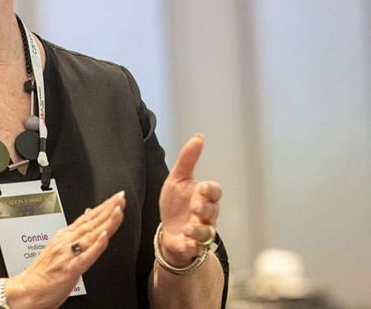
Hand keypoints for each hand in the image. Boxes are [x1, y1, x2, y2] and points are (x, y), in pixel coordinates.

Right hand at [7, 190, 126, 308]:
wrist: (25, 290)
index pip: (87, 217)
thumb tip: (87, 214)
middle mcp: (66, 242)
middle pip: (91, 222)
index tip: (116, 198)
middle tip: (121, 197)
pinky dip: (96, 246)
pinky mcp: (69, 269)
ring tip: (117, 211)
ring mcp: (68, 254)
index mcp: (64, 236)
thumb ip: (75, 232)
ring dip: (106, 222)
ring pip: (91, 235)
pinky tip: (105, 236)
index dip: (103, 206)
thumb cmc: (42, 273)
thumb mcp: (59, 246)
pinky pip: (86, 256)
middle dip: (108, 209)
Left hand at [157, 134, 221, 265]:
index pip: (215, 191)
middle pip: (213, 211)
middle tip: (195, 207)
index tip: (202, 188)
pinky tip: (185, 242)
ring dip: (199, 229)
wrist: (168, 230)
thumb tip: (199, 136)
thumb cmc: (176, 203)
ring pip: (207, 232)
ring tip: (188, 227)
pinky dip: (191, 245)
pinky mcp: (191, 246)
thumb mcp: (178, 179)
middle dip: (205, 208)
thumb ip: (188, 159)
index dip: (211, 190)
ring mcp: (200, 232)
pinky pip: (195, 248)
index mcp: (203, 197)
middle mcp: (206, 215)